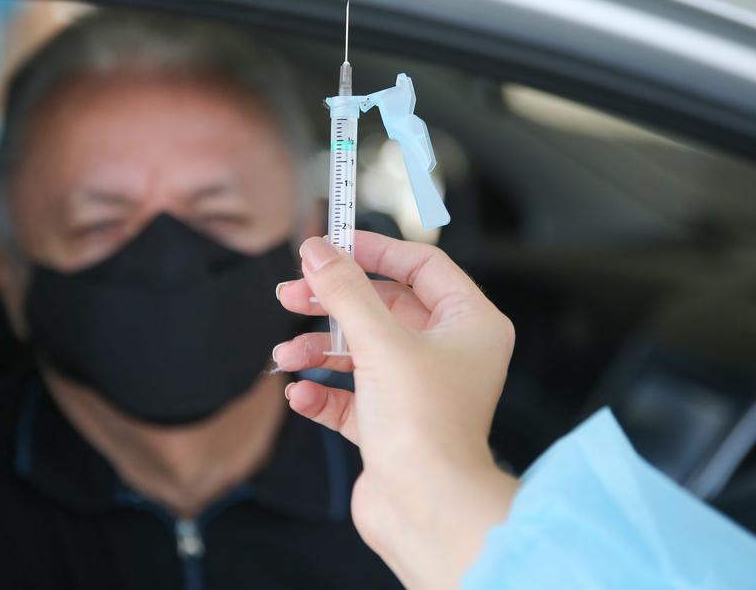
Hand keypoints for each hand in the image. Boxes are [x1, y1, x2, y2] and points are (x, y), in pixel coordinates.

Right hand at [274, 231, 518, 589]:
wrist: (426, 510)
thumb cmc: (424, 425)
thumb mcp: (379, 342)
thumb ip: (345, 291)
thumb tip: (317, 250)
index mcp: (470, 325)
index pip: (422, 266)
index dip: (375, 251)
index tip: (331, 244)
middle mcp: (450, 353)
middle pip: (384, 307)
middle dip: (333, 303)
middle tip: (290, 294)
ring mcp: (421, 389)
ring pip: (362, 351)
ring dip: (319, 349)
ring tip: (285, 355)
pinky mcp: (393, 424)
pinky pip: (352, 395)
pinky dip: (324, 391)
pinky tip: (301, 393)